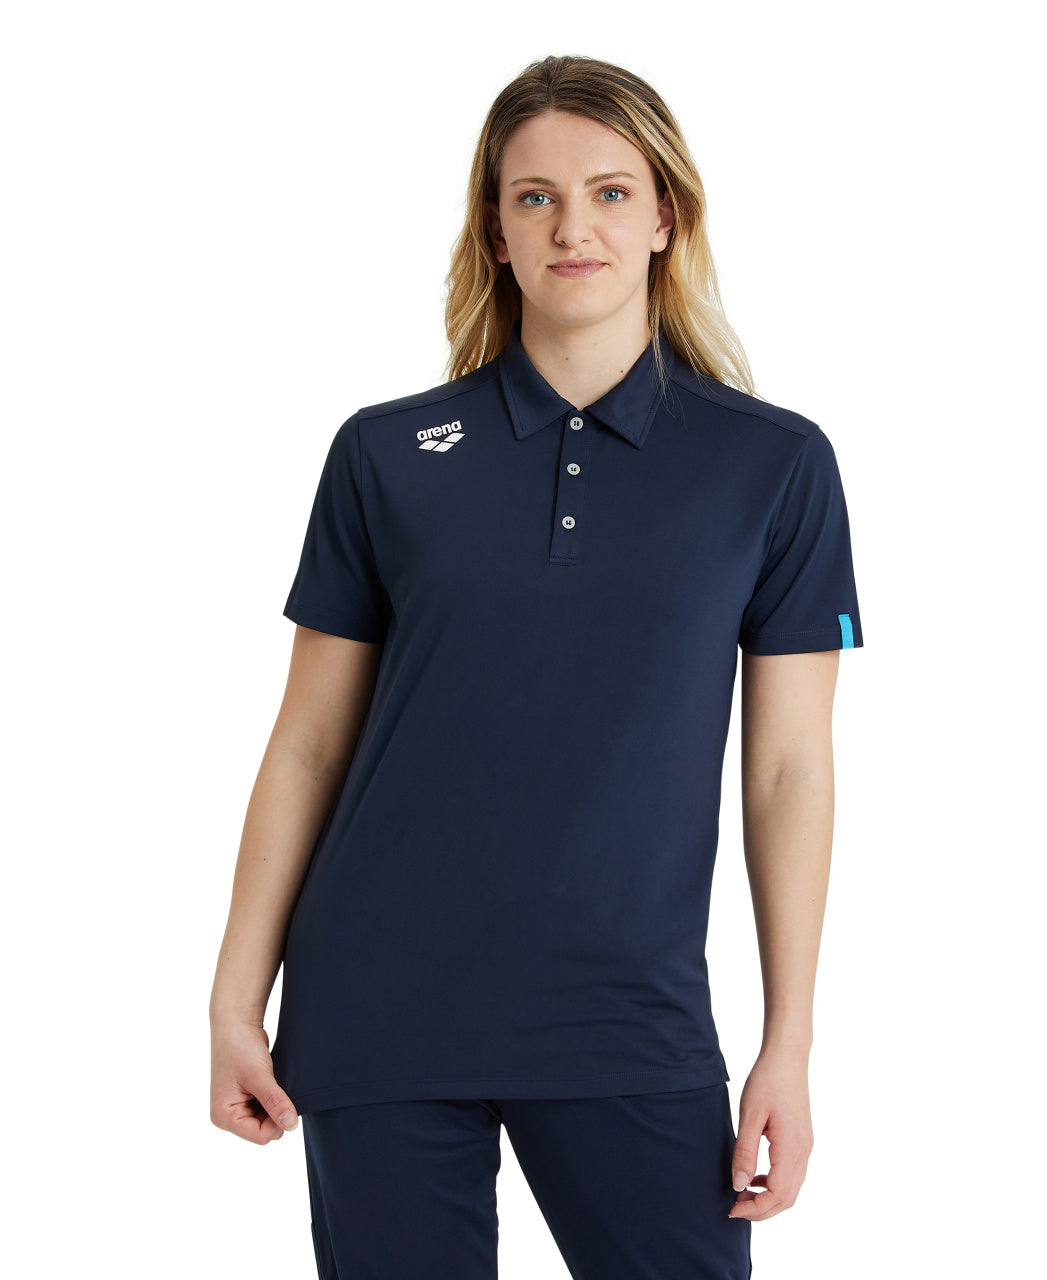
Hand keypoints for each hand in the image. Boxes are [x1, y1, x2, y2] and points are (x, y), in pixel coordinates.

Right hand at [210, 1018, 298, 1144]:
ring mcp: (237, 1108)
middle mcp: (228, 1117)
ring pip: (268, 1121)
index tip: (286, 1100)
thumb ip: (275, 1102)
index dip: (278, 1122)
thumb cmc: (240, 1047)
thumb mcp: (259, 1076)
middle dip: (276, 1112)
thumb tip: (291, 1125)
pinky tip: (272, 1082)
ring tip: (272, 1082)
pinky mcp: (246, 1099)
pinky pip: (266, 1109)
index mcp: (224, 1117)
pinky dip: (274, 1098)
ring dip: (276, 1104)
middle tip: (277, 1086)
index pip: (260, 1136)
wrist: (236, 1023)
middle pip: (264, 1130)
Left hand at [727, 1049, 813, 1220]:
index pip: (777, 1194)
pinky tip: (756, 1176)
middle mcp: (803, 1151)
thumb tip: (739, 1185)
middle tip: (736, 1209)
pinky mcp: (803, 1140)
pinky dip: (776, 1184)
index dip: (756, 1208)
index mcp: (791, 1147)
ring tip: (743, 1194)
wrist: (787, 1057)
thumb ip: (745, 1152)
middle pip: (787, 1198)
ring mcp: (806, 1146)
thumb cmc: (767, 1081)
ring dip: (769, 1199)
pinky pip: (793, 1174)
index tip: (733, 1209)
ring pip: (792, 1188)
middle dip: (762, 1210)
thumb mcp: (750, 1115)